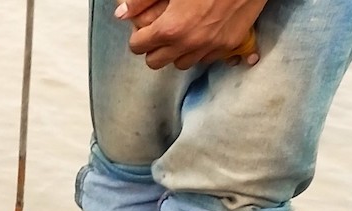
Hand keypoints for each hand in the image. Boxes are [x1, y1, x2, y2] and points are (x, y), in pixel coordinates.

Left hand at [117, 0, 264, 68]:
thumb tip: (121, 14)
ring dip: (176, 52)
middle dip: (153, 48)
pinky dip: (199, 50)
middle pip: (155, 62)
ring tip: (180, 34)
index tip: (143, 29)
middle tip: (159, 34)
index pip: (138, 46)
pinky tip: (201, 34)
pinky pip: (206, 59)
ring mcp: (211, 46)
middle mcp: (189, 43)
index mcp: (170, 28)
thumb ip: (143, 0)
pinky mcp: (230, 44)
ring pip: (180, 64)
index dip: (139, 36)